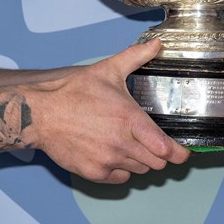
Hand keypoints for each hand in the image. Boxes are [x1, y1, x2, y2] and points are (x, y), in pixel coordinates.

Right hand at [24, 39, 189, 183]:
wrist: (41, 113)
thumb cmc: (72, 92)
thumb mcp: (108, 70)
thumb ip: (136, 56)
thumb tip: (157, 44)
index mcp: (129, 119)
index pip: (165, 148)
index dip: (179, 153)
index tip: (182, 152)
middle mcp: (121, 143)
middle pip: (157, 163)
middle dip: (159, 154)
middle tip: (153, 143)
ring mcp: (107, 160)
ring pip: (139, 170)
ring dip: (140, 160)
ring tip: (130, 144)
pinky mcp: (94, 172)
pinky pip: (120, 178)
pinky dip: (121, 169)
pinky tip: (114, 153)